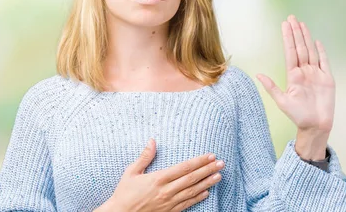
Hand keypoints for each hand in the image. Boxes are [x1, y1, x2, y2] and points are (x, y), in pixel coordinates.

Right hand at [94, 138, 224, 211]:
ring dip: (207, 183)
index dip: (199, 161)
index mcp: (158, 179)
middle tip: (221, 163)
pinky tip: (207, 192)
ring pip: (192, 191)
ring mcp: (168, 203)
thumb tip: (152, 140)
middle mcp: (166, 191)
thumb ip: (144, 157)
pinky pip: (187, 204)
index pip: (184, 168)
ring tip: (219, 176)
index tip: (210, 155)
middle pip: (192, 178)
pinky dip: (198, 198)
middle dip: (208, 170)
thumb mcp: (131, 172)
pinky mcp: (169, 211)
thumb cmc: (124, 193)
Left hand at [256, 15, 334, 158]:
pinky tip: (317, 41)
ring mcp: (316, 74)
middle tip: (292, 17)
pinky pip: (325, 62)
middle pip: (300, 48)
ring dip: (306, 37)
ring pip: (311, 51)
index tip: (285, 25)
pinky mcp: (327, 79)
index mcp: (293, 75)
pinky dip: (321, 51)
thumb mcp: (282, 101)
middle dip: (296, 32)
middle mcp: (305, 71)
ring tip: (302, 24)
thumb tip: (258, 75)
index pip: (290, 52)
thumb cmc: (298, 116)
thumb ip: (271, 87)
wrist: (316, 126)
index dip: (288, 38)